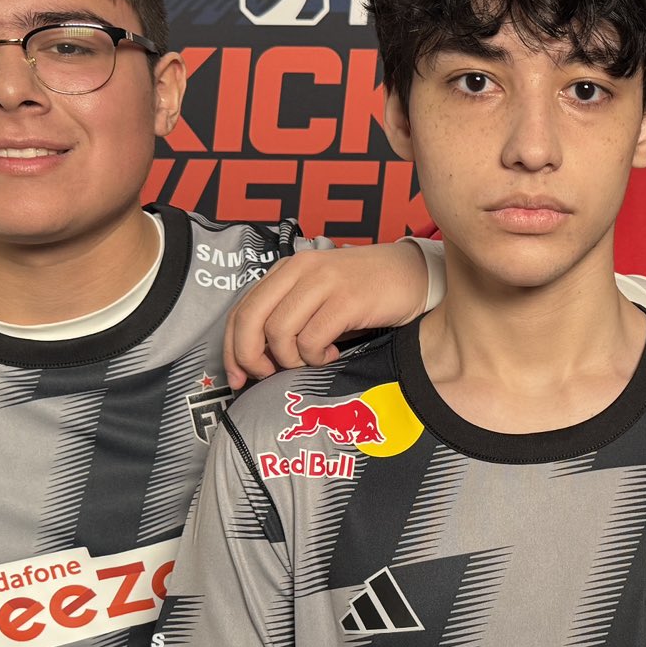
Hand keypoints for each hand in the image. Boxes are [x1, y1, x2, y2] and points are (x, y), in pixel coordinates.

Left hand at [224, 242, 430, 388]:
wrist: (413, 275)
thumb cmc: (365, 292)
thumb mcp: (318, 298)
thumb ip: (288, 317)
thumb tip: (257, 359)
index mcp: (286, 269)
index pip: (240, 310)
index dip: (232, 349)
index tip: (238, 377)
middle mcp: (300, 269)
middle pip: (250, 319)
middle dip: (250, 357)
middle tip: (268, 375)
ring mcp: (323, 281)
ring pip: (279, 332)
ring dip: (292, 358)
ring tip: (314, 358)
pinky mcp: (347, 298)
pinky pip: (313, 339)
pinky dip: (318, 357)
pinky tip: (334, 353)